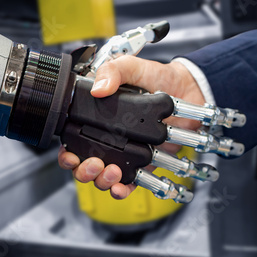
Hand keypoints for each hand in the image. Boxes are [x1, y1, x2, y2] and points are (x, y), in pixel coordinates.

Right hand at [58, 56, 204, 198]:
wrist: (189, 89)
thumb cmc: (159, 77)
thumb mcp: (132, 67)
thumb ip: (114, 71)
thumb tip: (97, 89)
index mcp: (98, 117)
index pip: (73, 139)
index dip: (67, 152)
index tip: (70, 154)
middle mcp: (108, 137)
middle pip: (84, 164)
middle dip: (83, 171)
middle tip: (94, 164)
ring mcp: (126, 152)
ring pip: (103, 176)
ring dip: (102, 180)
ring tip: (112, 172)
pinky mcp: (144, 162)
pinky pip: (129, 182)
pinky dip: (122, 190)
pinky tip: (121, 187)